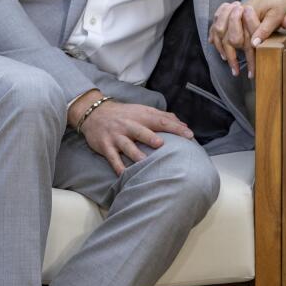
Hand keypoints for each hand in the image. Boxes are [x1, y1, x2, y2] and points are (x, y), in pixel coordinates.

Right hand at [77, 99, 192, 175]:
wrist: (95, 113)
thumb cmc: (125, 114)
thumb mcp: (143, 110)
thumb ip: (163, 117)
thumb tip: (183, 125)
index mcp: (141, 116)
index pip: (161, 121)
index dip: (175, 127)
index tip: (190, 135)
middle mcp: (129, 125)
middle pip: (142, 131)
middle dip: (151, 138)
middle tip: (162, 145)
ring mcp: (117, 136)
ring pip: (127, 145)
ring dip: (135, 154)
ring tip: (144, 162)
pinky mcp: (106, 146)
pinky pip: (112, 158)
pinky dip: (118, 166)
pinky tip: (124, 175)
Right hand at [208, 0, 285, 76]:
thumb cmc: (281, 1)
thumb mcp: (278, 14)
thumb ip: (267, 28)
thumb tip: (254, 44)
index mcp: (247, 12)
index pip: (241, 38)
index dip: (246, 57)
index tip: (250, 73)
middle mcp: (238, 12)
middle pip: (226, 36)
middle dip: (230, 55)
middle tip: (235, 72)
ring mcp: (234, 11)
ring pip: (219, 30)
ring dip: (220, 46)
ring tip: (226, 60)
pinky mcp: (234, 11)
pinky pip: (218, 22)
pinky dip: (214, 33)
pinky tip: (213, 43)